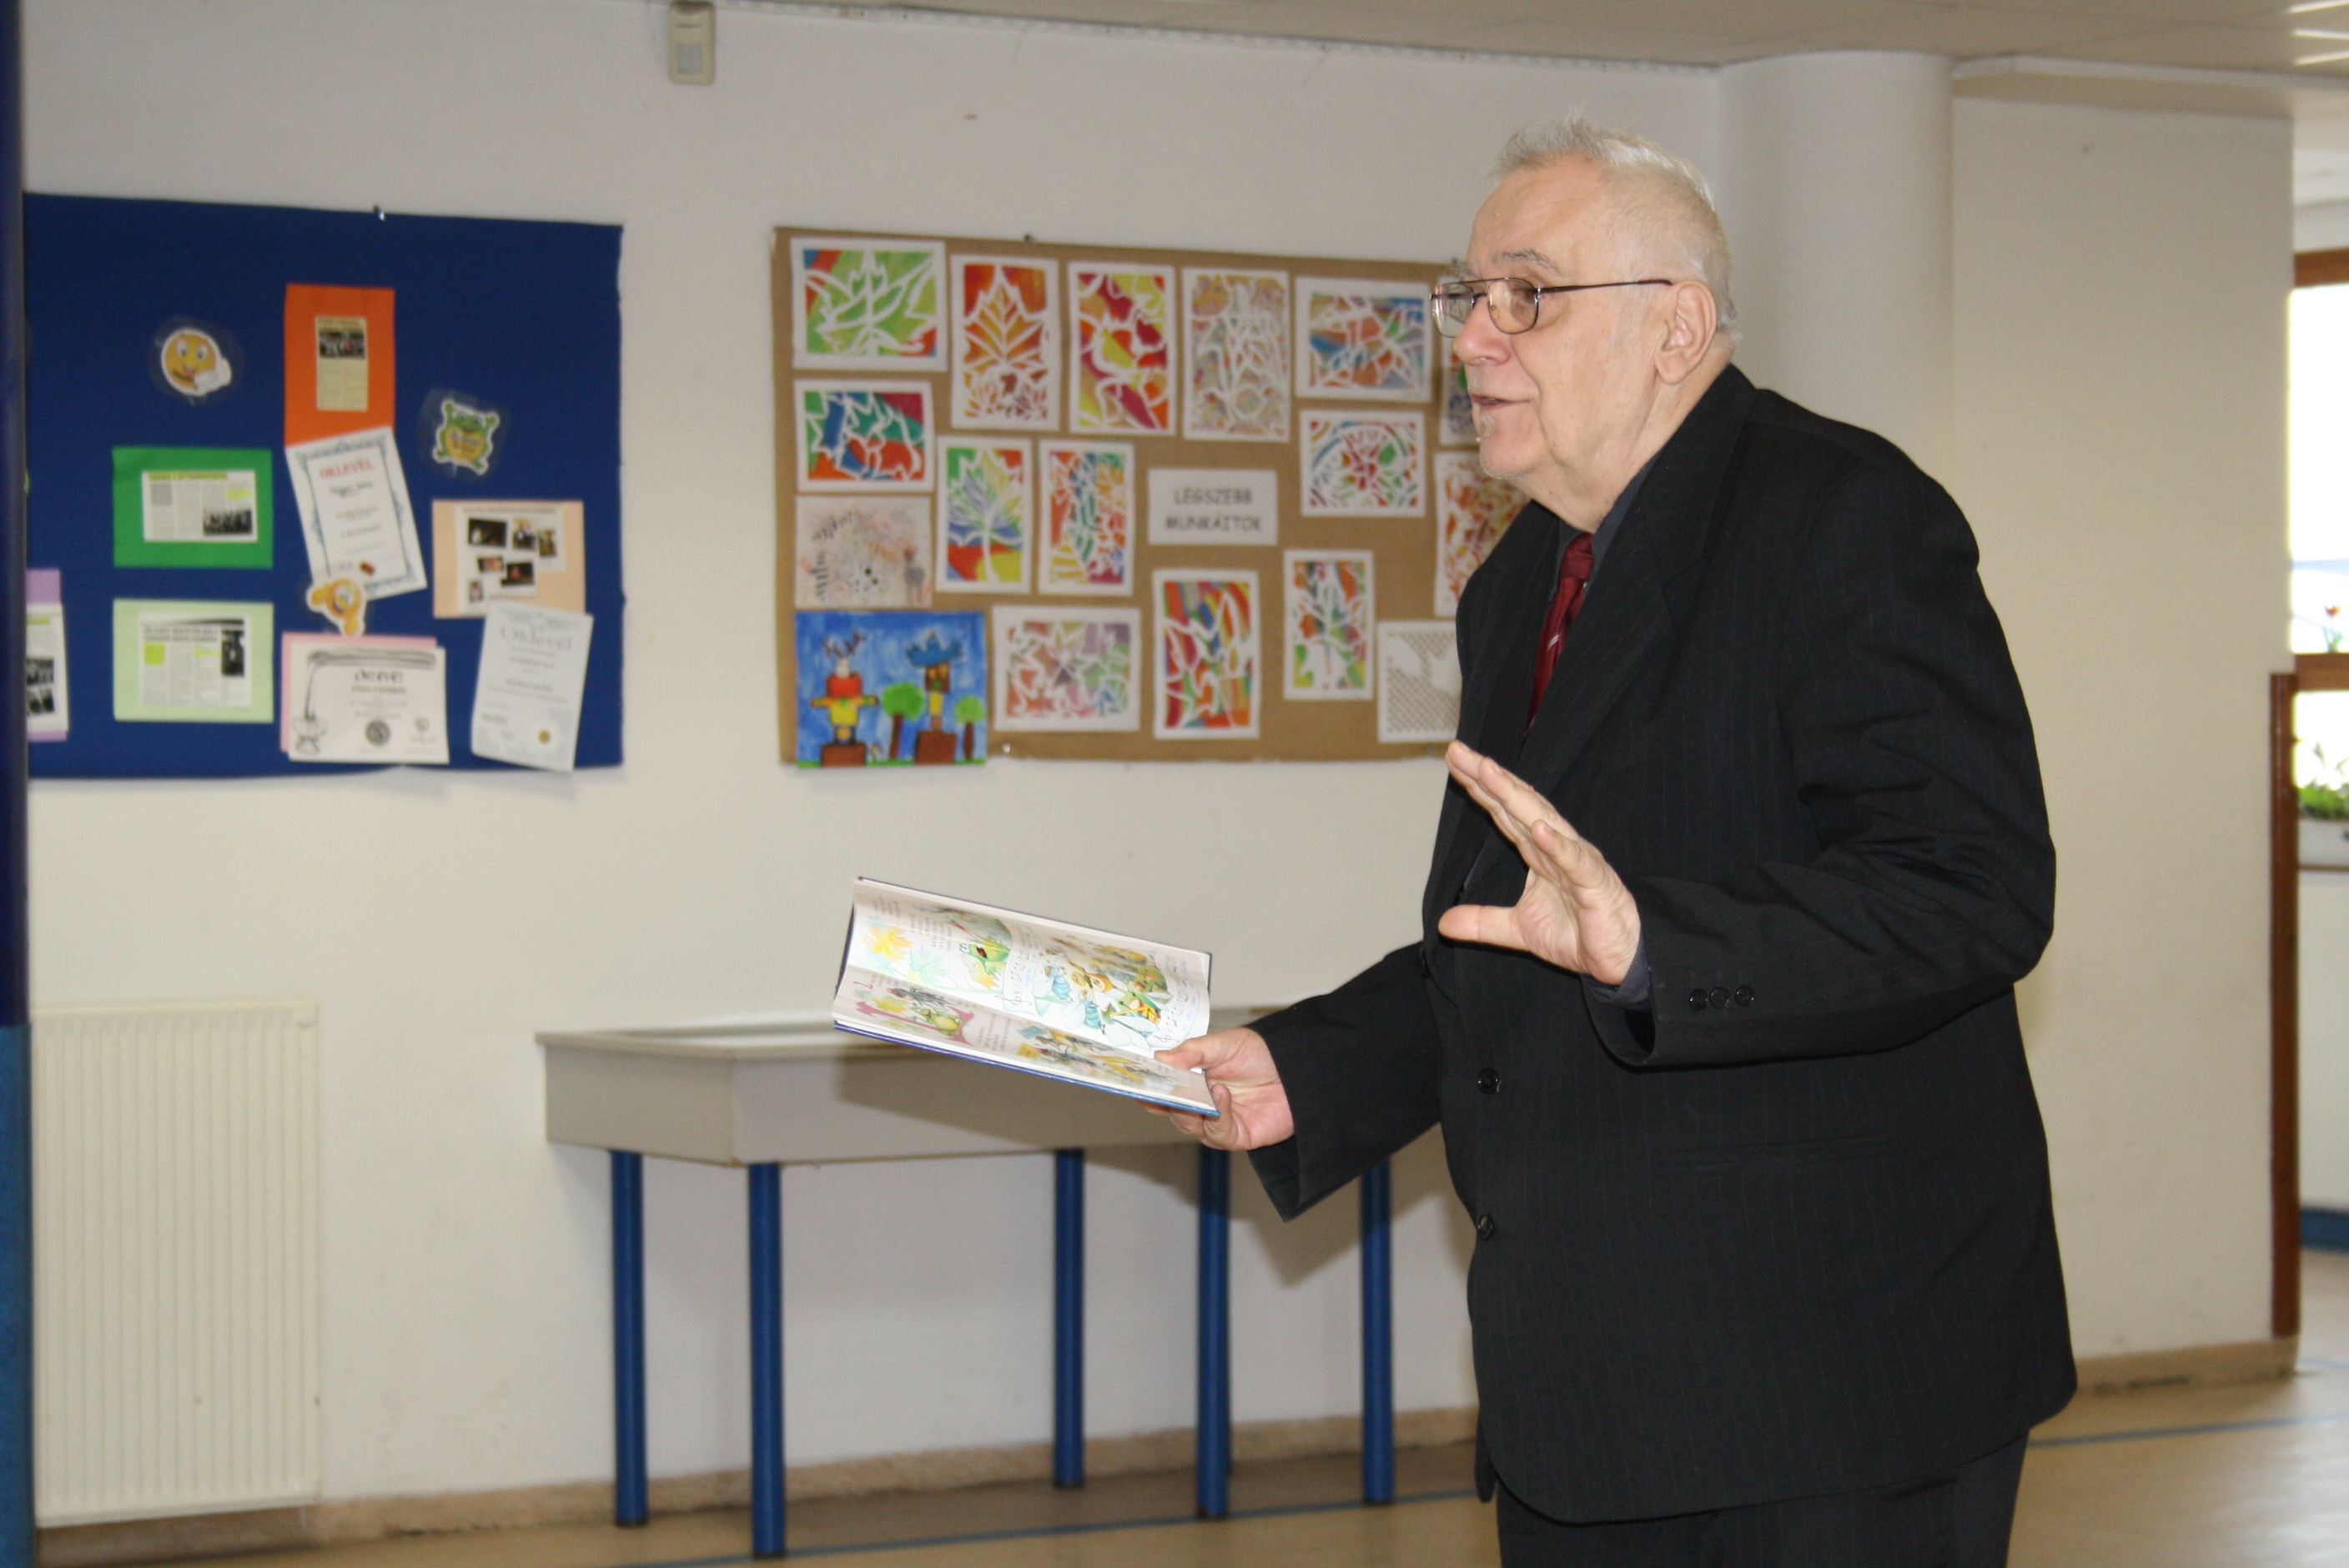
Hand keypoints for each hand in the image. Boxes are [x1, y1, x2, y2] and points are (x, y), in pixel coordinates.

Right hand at [1148, 1027, 1293, 1149]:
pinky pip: (1217, 1133)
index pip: (1164, 1089)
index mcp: (1194, 1080)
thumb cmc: (1264, 1053)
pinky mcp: (1236, 1136)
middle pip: (1171, 1110)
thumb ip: (1194, 1051)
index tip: (1136, 1081)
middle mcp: (1202, 1103)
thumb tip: (1161, 1056)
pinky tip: (1222, 1096)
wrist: (1301, 1069)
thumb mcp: (1226, 1043)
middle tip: (1161, 1090)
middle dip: (1165, 1101)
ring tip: (1206, 1088)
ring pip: (1189, 1125)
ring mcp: (1218, 1122)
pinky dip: (1217, 1115)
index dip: (1149, 1087)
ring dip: (1191, 1109)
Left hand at [1436, 740, 1641, 984]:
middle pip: (1517, 805)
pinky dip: (1559, 845)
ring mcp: (1576, 861)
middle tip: (1459, 752)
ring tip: (1490, 772)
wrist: (1619, 958)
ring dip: (1516, 797)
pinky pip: (1576, 862)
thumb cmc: (1578, 933)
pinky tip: (1541, 829)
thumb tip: (1443, 923)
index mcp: (1538, 853)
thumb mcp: (1519, 929)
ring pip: (1543, 822)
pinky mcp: (1595, 884)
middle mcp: (1556, 847)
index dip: (1480, 788)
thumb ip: (1483, 923)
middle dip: (1489, 779)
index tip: (1455, 762)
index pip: (1504, 812)